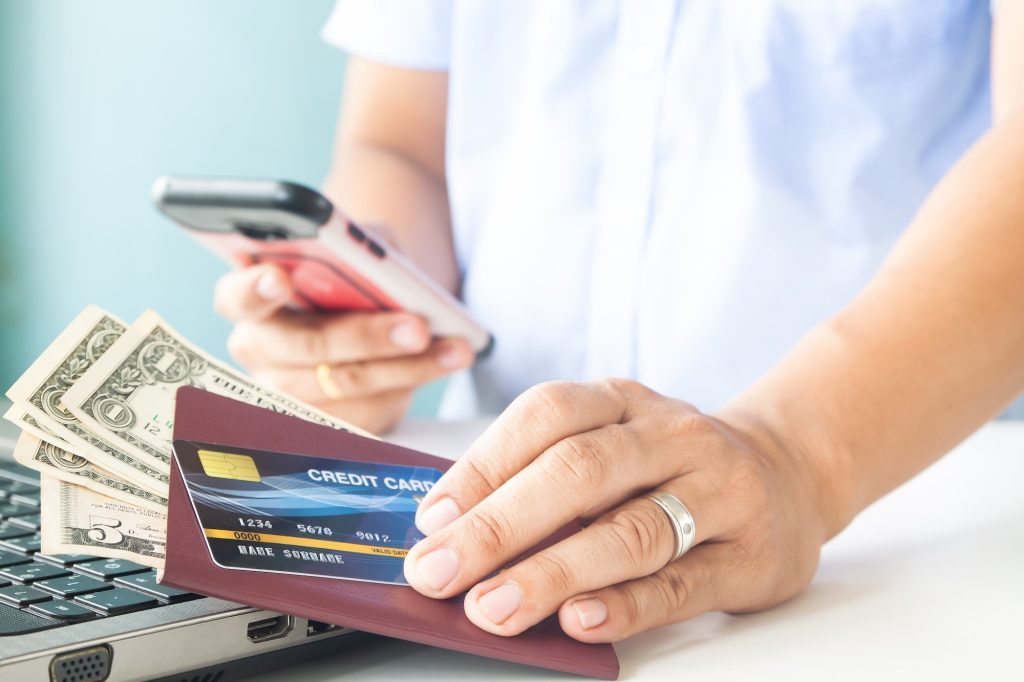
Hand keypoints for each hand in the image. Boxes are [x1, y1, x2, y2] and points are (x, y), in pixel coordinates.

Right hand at [213, 263, 473, 433]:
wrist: (377, 304)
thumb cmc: (358, 270)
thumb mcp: (360, 246)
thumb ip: (361, 252)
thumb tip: (386, 272)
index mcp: (250, 297)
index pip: (237, 296)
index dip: (255, 289)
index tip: (280, 277)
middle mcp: (260, 350)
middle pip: (305, 348)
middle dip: (365, 337)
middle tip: (416, 327)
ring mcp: (289, 393)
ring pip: (346, 385)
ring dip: (407, 367)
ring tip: (454, 348)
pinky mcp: (327, 422)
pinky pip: (369, 412)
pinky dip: (413, 384)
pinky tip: (445, 362)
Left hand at [403, 379, 829, 641]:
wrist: (790, 472)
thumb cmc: (674, 464)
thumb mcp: (616, 439)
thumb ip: (545, 473)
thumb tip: (452, 528)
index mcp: (623, 400)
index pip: (545, 416)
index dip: (482, 465)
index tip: (431, 519)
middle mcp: (671, 435)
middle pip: (578, 472)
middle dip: (498, 525)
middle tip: (440, 571)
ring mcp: (717, 492)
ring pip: (629, 530)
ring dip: (552, 571)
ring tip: (493, 606)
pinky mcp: (749, 555)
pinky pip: (679, 584)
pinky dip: (624, 605)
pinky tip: (577, 620)